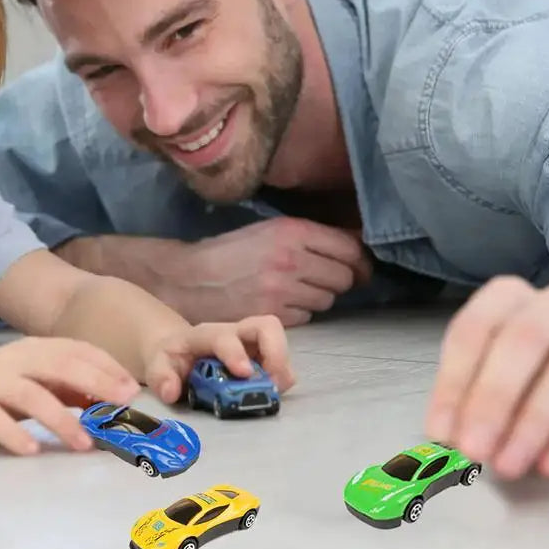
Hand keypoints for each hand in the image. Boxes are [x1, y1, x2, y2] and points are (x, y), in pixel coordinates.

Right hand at [0, 337, 139, 454]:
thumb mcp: (38, 384)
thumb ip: (70, 388)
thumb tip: (111, 399)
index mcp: (36, 349)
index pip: (78, 350)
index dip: (107, 367)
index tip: (132, 389)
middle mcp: (17, 359)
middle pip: (61, 366)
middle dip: (95, 384)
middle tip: (121, 406)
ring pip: (31, 395)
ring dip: (61, 419)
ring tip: (83, 443)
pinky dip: (15, 434)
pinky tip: (33, 450)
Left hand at [142, 314, 294, 404]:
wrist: (180, 354)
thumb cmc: (171, 359)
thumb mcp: (158, 366)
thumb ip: (160, 378)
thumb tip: (171, 392)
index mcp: (206, 335)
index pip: (224, 337)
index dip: (236, 353)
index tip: (244, 373)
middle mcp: (235, 334)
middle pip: (267, 326)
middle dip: (276, 351)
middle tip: (273, 381)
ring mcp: (252, 345)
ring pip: (280, 343)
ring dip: (282, 368)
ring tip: (274, 391)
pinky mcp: (263, 358)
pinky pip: (282, 363)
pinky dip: (282, 378)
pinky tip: (270, 393)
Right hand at [176, 218, 371, 326]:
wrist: (188, 278)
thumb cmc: (229, 252)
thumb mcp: (268, 231)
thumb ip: (310, 237)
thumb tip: (356, 243)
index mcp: (292, 231)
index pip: (349, 249)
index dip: (360, 261)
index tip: (360, 268)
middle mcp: (291, 259)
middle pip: (343, 277)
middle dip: (338, 281)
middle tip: (322, 280)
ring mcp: (282, 290)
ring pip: (327, 300)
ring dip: (318, 298)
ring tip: (295, 291)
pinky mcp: (272, 315)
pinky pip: (306, 318)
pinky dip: (298, 314)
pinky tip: (280, 305)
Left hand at [425, 277, 548, 479]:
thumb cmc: (525, 360)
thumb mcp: (490, 361)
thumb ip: (468, 389)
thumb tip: (445, 434)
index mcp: (507, 297)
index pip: (471, 331)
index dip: (452, 383)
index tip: (440, 432)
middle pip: (520, 341)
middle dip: (493, 399)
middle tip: (473, 449)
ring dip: (532, 423)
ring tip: (507, 465)